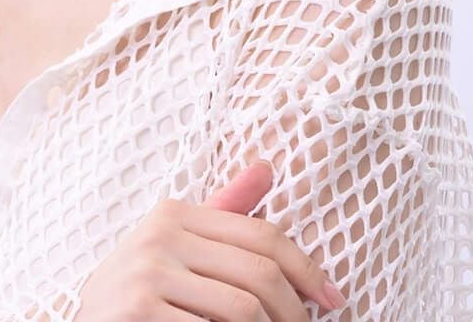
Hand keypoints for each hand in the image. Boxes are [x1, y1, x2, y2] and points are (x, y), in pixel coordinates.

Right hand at [74, 160, 346, 319]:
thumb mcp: (176, 246)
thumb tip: (268, 166)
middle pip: (259, 274)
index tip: (334, 302)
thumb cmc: (141, 294)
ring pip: (243, 311)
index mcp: (173, 213)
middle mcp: (158, 236)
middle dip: (294, 312)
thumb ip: (223, 212)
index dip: (308, 270)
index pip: (262, 235)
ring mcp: (146, 276)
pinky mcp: (138, 313)